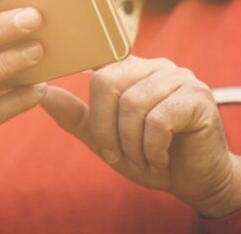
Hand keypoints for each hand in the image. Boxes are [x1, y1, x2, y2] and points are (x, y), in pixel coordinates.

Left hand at [41, 56, 240, 217]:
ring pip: (132, 104)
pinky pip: (159, 121)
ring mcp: (179, 78)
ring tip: (141, 159)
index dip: (80, 64)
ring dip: (131, 144)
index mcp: (133, 69)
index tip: (55, 75)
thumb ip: (77, 116)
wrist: (195, 179)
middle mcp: (155, 66)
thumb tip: (42, 94)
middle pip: (107, 82)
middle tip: (116, 154)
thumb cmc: (150, 155)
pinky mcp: (197, 97)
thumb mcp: (106, 138)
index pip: (99, 61)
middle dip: (105, 128)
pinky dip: (152, 148)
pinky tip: (159, 158)